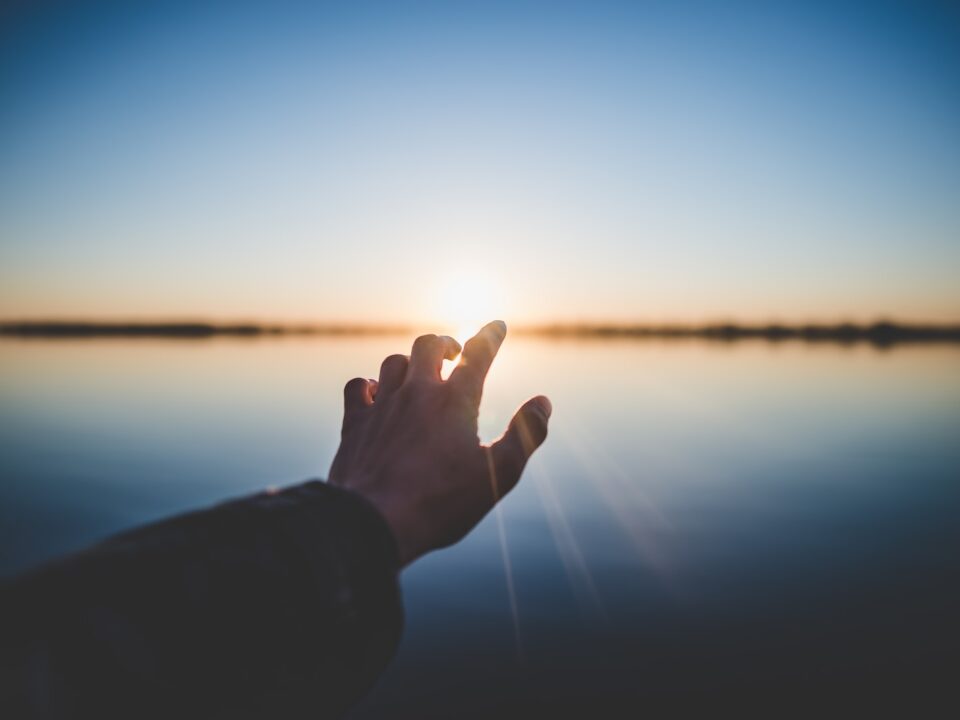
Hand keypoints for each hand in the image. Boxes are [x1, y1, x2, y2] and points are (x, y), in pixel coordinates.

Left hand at [328, 320, 550, 566]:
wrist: (374, 522)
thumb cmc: (442, 502)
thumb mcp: (499, 475)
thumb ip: (525, 435)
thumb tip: (543, 402)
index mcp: (455, 401)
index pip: (478, 354)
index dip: (490, 336)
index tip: (497, 325)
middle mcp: (417, 393)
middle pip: (429, 345)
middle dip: (445, 343)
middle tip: (454, 353)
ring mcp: (382, 406)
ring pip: (393, 362)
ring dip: (409, 362)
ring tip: (419, 374)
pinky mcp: (355, 424)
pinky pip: (359, 386)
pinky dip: (370, 384)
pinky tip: (376, 394)